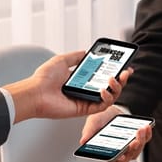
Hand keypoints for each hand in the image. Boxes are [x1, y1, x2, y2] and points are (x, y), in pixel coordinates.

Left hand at [3, 51, 133, 122]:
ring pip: (109, 97)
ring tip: (114, 79)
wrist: (35, 92)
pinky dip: (107, 98)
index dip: (115, 71)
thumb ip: (75, 57)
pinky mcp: (83, 110)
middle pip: (109, 87)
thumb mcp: (61, 60)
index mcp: (80, 80)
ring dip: (116, 88)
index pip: (102, 76)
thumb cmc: (44, 79)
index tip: (124, 66)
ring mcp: (85, 100)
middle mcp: (84, 90)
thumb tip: (86, 52)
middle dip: (121, 80)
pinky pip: (101, 106)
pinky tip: (105, 90)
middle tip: (126, 72)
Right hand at [81, 106, 152, 161]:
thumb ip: (88, 132)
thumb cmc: (100, 119)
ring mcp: (130, 145)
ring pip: (138, 148)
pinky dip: (147, 134)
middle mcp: (120, 151)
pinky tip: (146, 126)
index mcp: (108, 151)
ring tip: (140, 129)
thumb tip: (82, 142)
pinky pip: (145, 139)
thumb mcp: (92, 123)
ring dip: (141, 140)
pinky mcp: (138, 138)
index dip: (119, 160)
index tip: (122, 154)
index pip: (115, 161)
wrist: (109, 110)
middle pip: (129, 156)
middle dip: (133, 149)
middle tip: (133, 141)